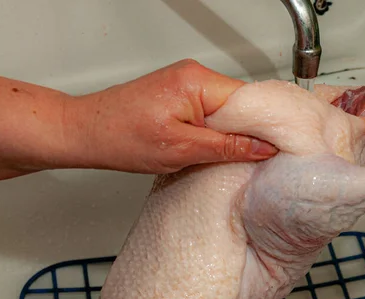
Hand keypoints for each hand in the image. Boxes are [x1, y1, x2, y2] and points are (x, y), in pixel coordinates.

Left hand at [65, 59, 276, 172]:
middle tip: (253, 158)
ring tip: (224, 154)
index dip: (265, 125)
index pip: (250, 99)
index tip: (278, 147)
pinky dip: (212, 129)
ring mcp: (184, 82)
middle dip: (247, 130)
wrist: (86, 132)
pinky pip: (208, 110)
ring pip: (224, 108)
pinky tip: (207, 146)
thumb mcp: (181, 150)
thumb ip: (227, 147)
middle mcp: (192, 74)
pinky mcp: (177, 93)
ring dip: (228, 132)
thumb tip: (262, 147)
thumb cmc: (121, 137)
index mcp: (196, 81)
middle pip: (240, 102)